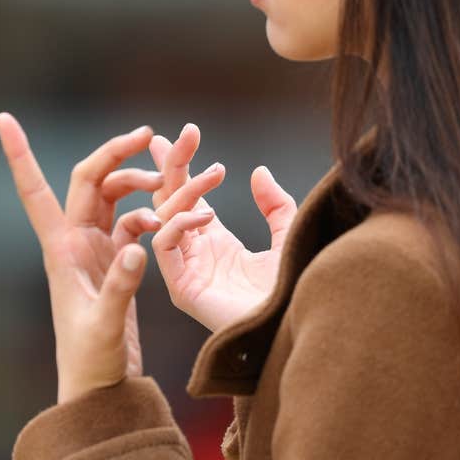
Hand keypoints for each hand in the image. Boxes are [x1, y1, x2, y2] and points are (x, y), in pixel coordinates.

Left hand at [0, 112, 157, 404]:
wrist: (99, 389)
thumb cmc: (90, 361)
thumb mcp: (105, 325)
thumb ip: (121, 285)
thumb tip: (138, 244)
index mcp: (60, 248)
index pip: (35, 189)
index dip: (20, 153)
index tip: (2, 118)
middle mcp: (74, 241)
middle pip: (89, 179)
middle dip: (115, 152)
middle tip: (148, 133)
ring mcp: (95, 250)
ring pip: (114, 196)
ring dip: (139, 184)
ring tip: (170, 189)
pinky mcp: (116, 262)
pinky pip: (134, 222)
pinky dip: (153, 215)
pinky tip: (176, 220)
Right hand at [103, 123, 297, 332]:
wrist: (295, 326)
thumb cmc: (294, 292)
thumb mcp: (288, 237)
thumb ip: (276, 206)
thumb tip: (259, 172)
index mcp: (215, 242)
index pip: (186, 196)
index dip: (181, 165)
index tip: (182, 133)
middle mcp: (195, 253)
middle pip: (168, 200)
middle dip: (172, 164)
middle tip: (180, 134)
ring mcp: (185, 270)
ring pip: (164, 218)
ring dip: (185, 191)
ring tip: (214, 176)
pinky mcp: (182, 288)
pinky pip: (163, 246)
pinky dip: (178, 224)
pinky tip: (204, 216)